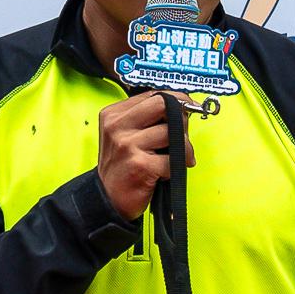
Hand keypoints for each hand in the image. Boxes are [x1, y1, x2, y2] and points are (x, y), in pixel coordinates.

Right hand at [94, 92, 173, 221]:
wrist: (108, 199)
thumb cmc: (123, 167)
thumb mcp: (126, 135)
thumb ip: (147, 119)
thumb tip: (182, 107)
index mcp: (114, 114)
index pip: (153, 95)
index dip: (176, 101)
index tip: (186, 110)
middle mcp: (117, 126)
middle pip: (163, 105)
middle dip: (181, 119)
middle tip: (182, 136)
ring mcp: (127, 144)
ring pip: (172, 133)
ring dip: (184, 148)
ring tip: (178, 159)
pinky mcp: (139, 165)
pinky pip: (173, 159)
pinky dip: (177, 167)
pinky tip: (167, 173)